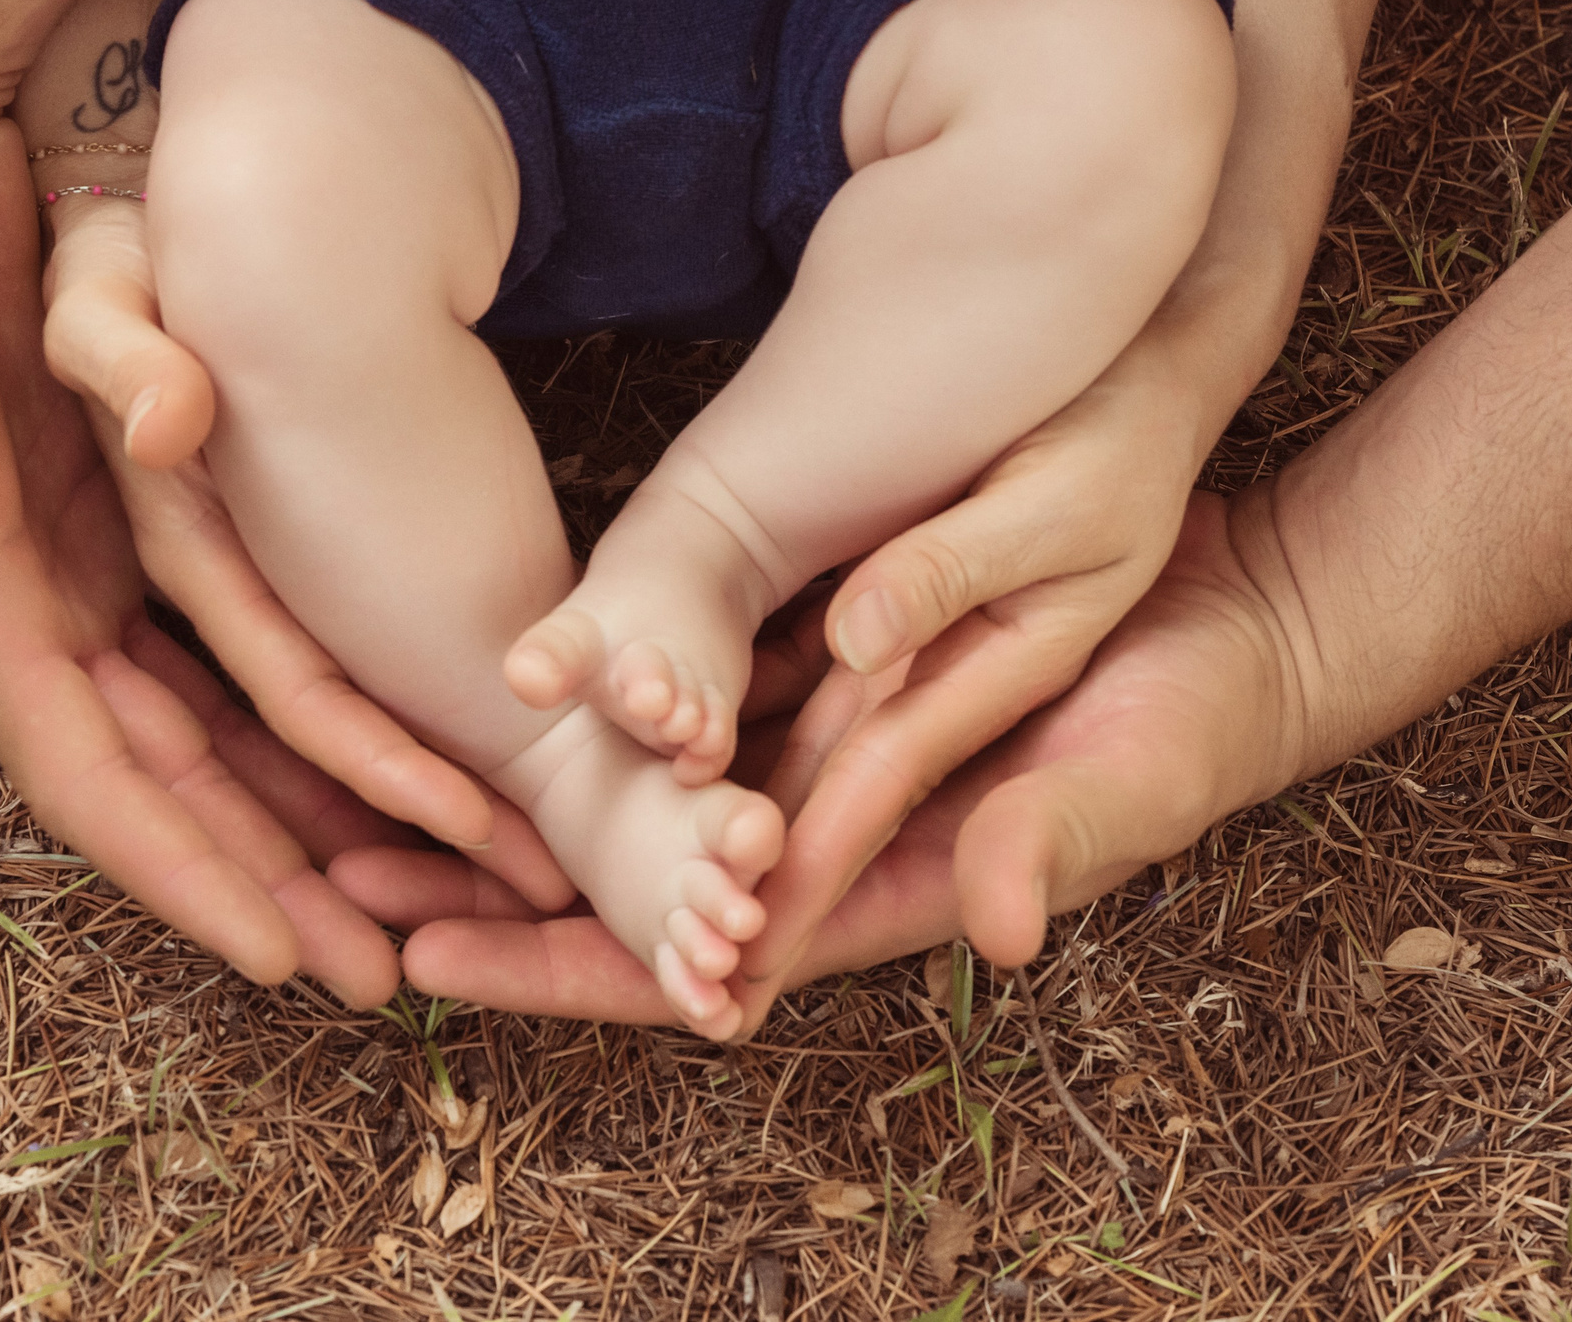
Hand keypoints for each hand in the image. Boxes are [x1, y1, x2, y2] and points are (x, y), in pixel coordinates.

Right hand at [0, 88, 517, 998]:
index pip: (101, 778)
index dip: (192, 874)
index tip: (289, 959)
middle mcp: (44, 602)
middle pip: (182, 780)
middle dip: (282, 878)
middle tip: (395, 969)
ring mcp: (95, 556)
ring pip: (226, 720)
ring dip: (316, 806)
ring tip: (427, 880)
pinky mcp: (138, 498)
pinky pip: (241, 628)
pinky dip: (310, 695)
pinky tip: (386, 740)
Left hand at [365, 488, 1322, 1023]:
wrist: (1237, 609)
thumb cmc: (1200, 708)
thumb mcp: (1133, 772)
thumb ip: (1053, 840)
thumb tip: (987, 924)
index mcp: (876, 877)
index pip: (691, 947)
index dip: (561, 962)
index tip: (424, 958)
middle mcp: (823, 824)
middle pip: (628, 880)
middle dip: (491, 888)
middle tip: (334, 871)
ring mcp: (819, 744)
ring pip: (642, 791)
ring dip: (523, 795)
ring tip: (379, 778)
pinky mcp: (828, 665)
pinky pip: (693, 697)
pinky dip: (607, 706)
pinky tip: (516, 680)